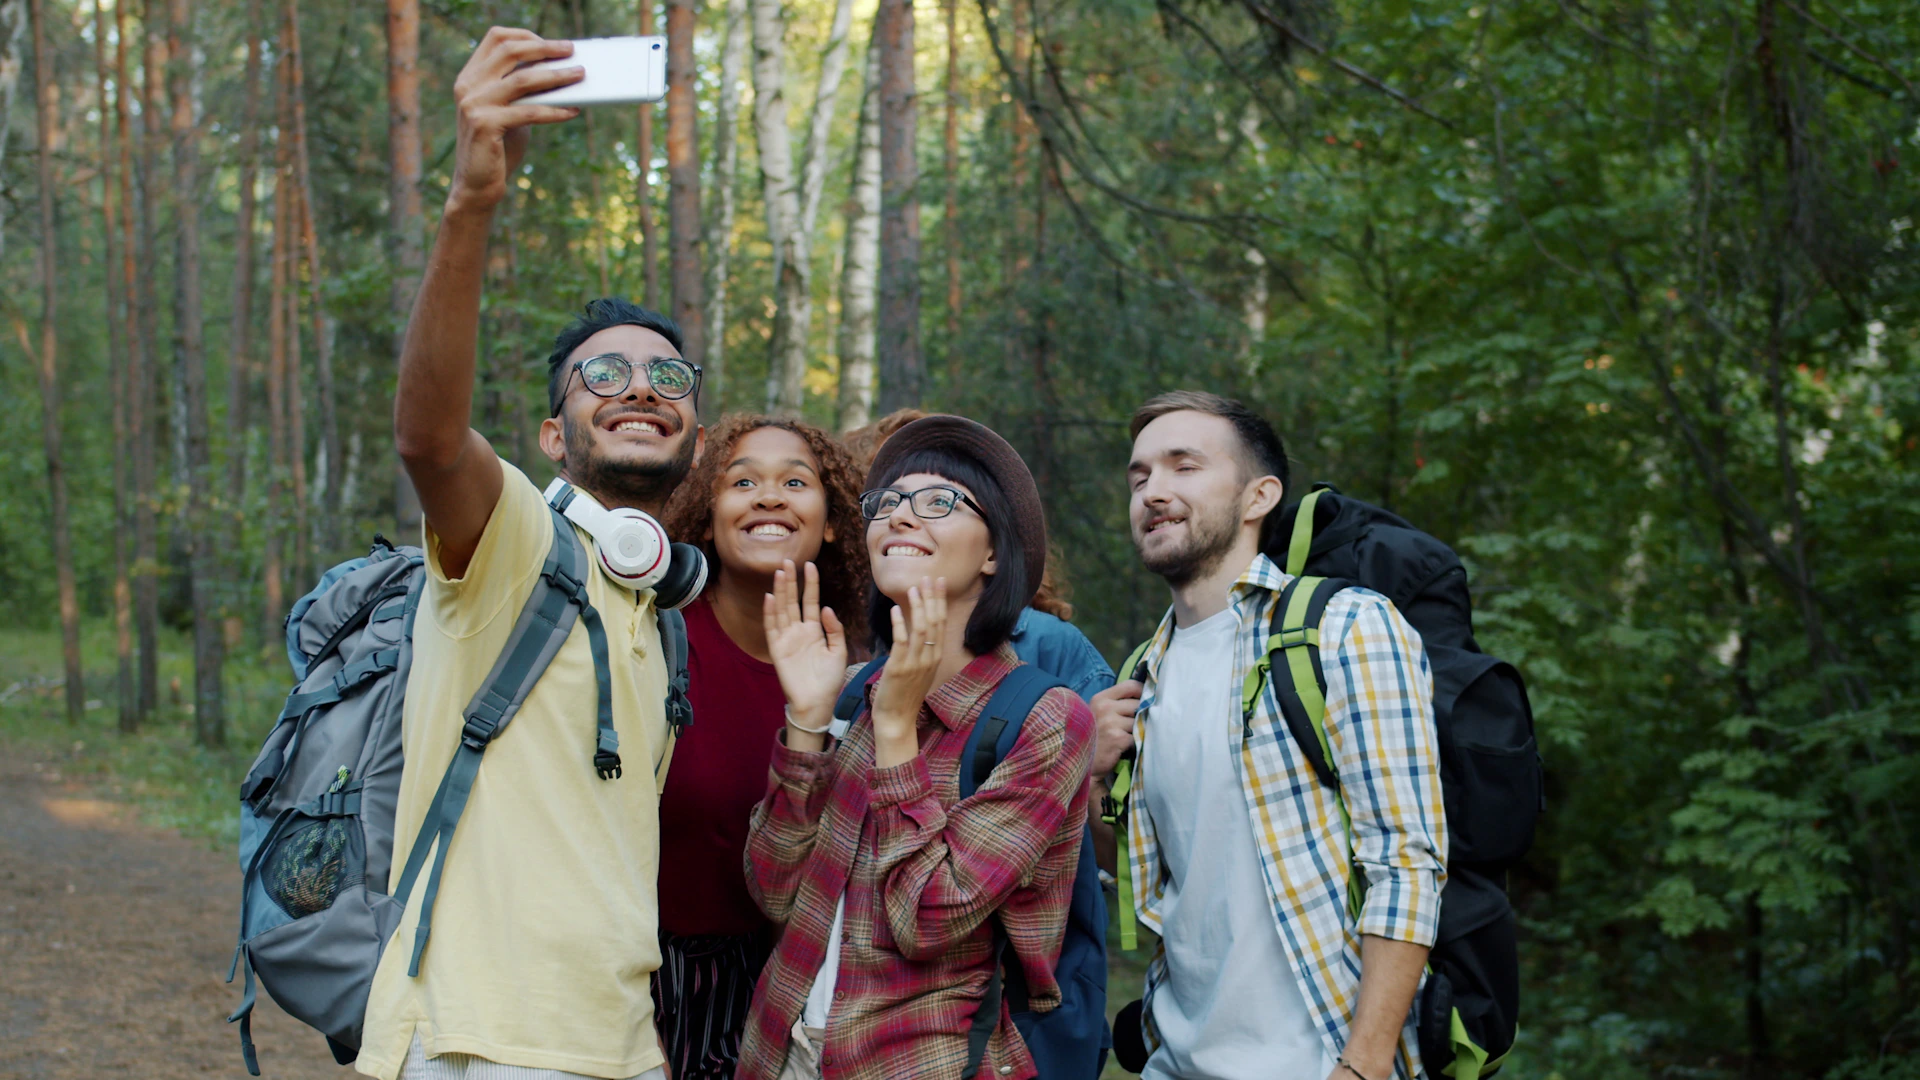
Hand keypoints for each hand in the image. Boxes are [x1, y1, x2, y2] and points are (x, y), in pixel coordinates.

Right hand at [447, 28, 582, 212]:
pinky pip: (529, 111)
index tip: (553, 44)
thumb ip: (524, 92)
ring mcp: (473, 103)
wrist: (477, 186)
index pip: (495, 39)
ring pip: (523, 79)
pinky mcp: (484, 125)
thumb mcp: (511, 112)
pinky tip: (572, 110)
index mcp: (470, 77)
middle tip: (571, 50)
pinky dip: (554, 110)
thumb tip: (560, 73)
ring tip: (580, 75)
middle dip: (545, 48)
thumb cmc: (498, 149)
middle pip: (509, 50)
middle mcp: (467, 85)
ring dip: (556, 75)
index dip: (526, 36)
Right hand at [764, 561, 849, 731]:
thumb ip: (834, 629)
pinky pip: (772, 628)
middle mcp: (798, 631)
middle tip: (788, 560)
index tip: (810, 565)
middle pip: (792, 601)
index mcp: (814, 630)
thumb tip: (825, 608)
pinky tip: (770, 597)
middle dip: (791, 581)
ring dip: (780, 591)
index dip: (810, 583)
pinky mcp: (777, 650)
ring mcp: (786, 639)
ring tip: (780, 572)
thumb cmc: (829, 680)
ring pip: (781, 610)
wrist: (818, 703)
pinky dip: (770, 613)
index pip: (810, 601)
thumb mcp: (839, 651)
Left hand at [870, 578, 946, 744]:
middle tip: (929, 577)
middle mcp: (930, 658)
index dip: (939, 601)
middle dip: (932, 598)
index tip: (937, 583)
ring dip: (918, 606)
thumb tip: (917, 630)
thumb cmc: (904, 695)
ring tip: (913, 588)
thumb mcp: (919, 670)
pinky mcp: (900, 668)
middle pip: (935, 621)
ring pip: (921, 628)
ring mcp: (916, 663)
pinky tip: (896, 609)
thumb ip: (921, 651)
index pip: (941, 623)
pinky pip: (902, 641)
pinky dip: (900, 623)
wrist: (897, 719)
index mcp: (935, 657)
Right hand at [1089, 680, 1140, 776]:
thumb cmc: (1091, 737)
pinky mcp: (1118, 739)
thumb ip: (1115, 704)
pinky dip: (1136, 742)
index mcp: (1100, 699)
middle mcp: (1105, 708)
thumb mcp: (1097, 713)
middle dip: (1141, 714)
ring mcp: (1112, 723)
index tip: (1146, 699)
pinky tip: (1127, 746)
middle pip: (1138, 704)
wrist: (1080, 763)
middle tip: (1134, 724)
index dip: (1142, 691)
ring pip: (1139, 721)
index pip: (1130, 685)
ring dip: (1138, 730)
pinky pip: (1138, 736)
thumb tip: (1143, 698)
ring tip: (1129, 737)